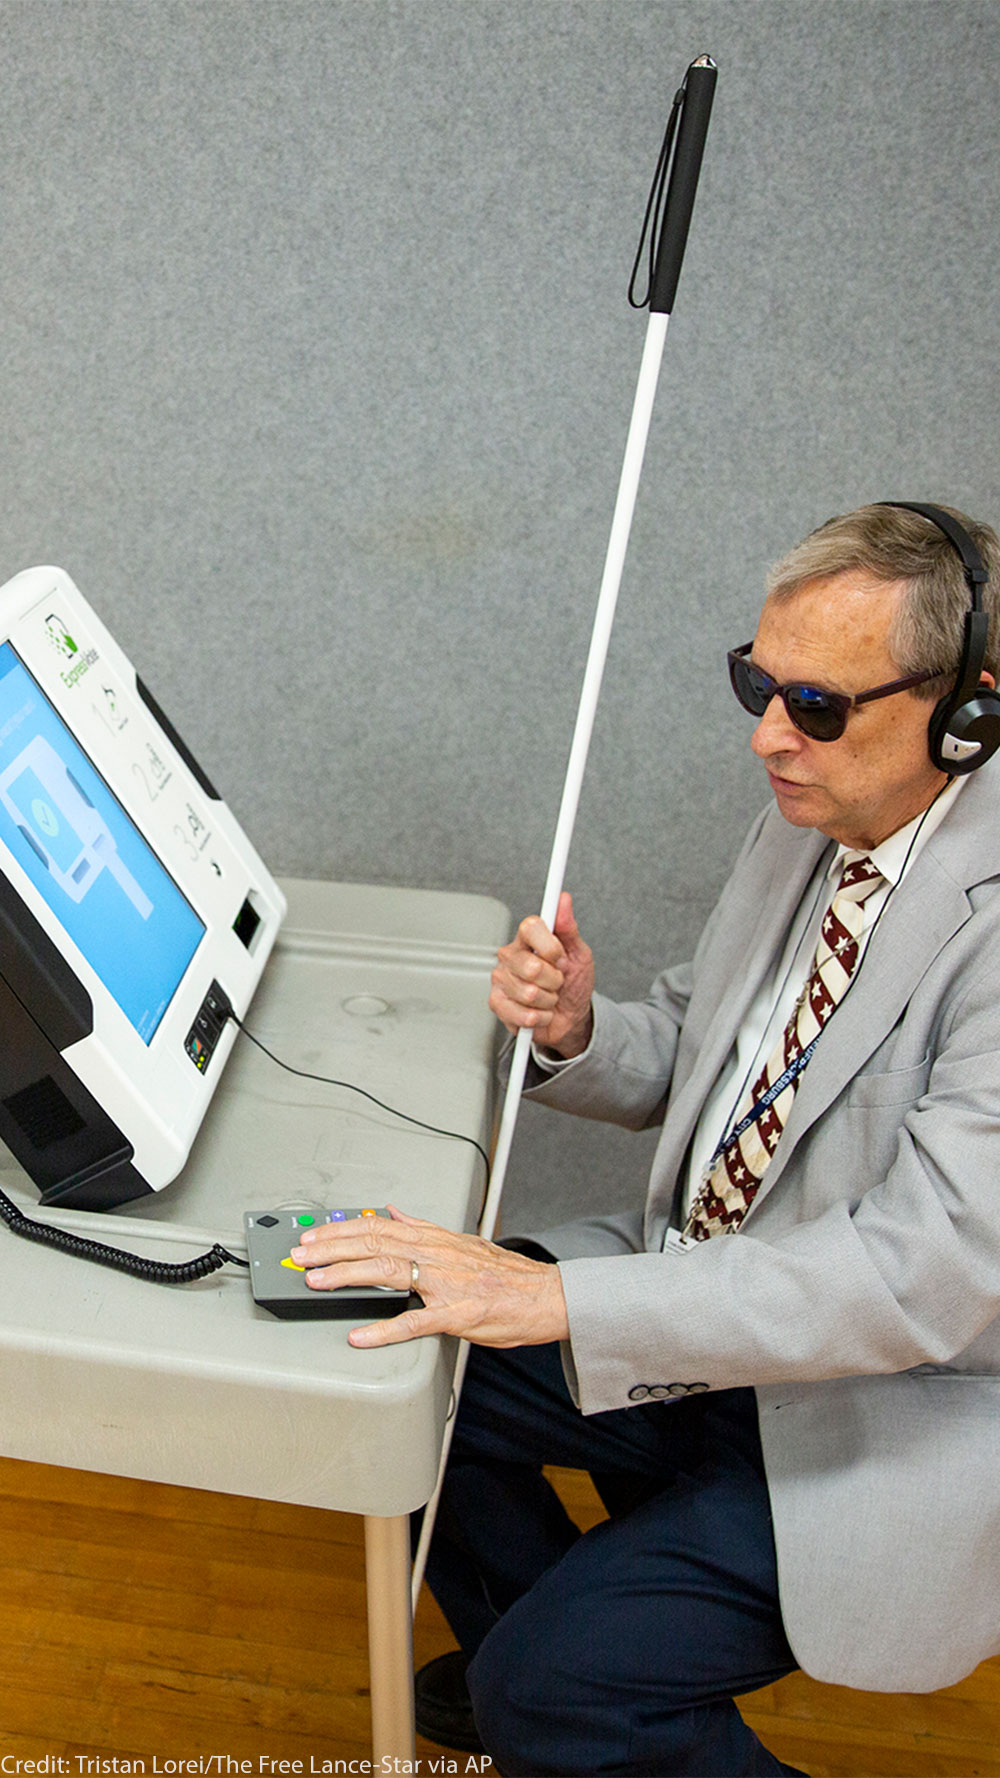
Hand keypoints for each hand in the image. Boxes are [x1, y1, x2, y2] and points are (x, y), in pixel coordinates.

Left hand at [291, 1204, 568, 1349]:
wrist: (546, 1296)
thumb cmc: (506, 1276)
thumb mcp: (462, 1241)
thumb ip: (423, 1227)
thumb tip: (392, 1213)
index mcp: (435, 1239)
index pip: (377, 1227)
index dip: (339, 1231)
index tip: (312, 1236)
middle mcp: (436, 1255)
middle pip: (374, 1243)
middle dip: (331, 1249)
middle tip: (300, 1256)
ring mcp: (446, 1284)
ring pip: (388, 1271)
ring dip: (347, 1276)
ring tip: (317, 1282)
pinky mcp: (458, 1315)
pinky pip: (416, 1321)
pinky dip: (384, 1328)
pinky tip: (360, 1335)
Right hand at [489, 890, 594, 1056]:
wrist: (570, 1017)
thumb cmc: (573, 984)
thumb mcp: (579, 954)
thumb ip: (568, 928)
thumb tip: (563, 900)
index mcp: (529, 939)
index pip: (530, 926)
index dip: (549, 945)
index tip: (560, 957)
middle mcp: (511, 956)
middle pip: (532, 966)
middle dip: (554, 980)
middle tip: (556, 981)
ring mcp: (501, 979)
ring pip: (529, 993)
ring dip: (548, 1001)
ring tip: (548, 997)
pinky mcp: (497, 1003)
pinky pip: (522, 1013)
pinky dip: (540, 1017)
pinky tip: (539, 1012)